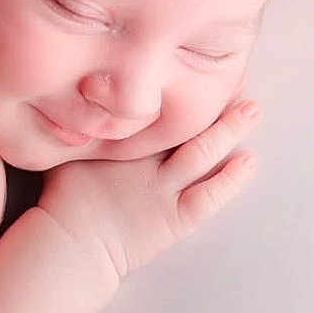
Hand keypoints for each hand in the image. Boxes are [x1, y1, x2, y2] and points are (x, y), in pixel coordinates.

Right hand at [38, 98, 261, 281]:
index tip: (193, 65)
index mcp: (118, 140)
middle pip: (183, 123)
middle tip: (233, 78)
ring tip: (252, 110)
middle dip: (210, 101)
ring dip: (229, 130)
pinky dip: (232, 179)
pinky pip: (210, 195)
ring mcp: (162, 189)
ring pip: (202, 153)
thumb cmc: (61, 202)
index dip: (175, 87)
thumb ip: (77, 129)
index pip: (152, 105)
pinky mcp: (176, 217)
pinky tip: (250, 161)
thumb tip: (68, 97)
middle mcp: (145, 160)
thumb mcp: (64, 153)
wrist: (68, 247)